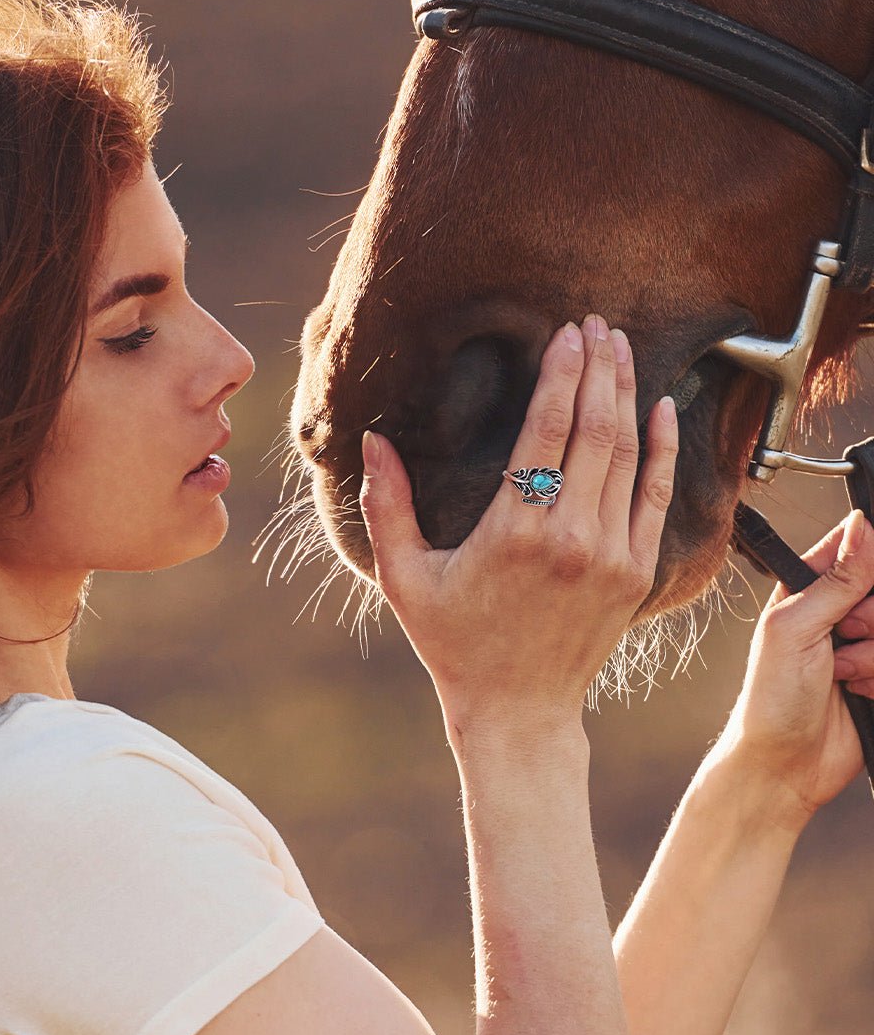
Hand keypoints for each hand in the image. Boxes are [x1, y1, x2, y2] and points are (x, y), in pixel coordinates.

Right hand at [358, 315, 678, 727]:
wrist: (518, 710)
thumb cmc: (454, 643)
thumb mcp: (404, 577)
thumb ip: (386, 506)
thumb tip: (372, 441)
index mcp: (513, 533)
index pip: (546, 432)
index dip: (559, 375)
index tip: (566, 333)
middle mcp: (570, 539)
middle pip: (593, 431)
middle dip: (597, 369)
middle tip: (595, 324)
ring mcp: (610, 556)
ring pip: (627, 456)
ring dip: (626, 395)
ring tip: (620, 349)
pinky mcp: (635, 573)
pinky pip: (655, 496)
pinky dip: (662, 449)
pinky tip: (662, 408)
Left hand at [709, 510, 873, 828]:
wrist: (785, 764)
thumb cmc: (771, 697)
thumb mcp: (796, 628)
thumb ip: (836, 579)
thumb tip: (862, 525)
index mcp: (811, 587)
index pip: (860, 546)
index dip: (871, 564)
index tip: (861, 594)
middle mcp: (841, 611)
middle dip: (873, 618)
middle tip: (845, 637)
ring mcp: (867, 645)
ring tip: (843, 675)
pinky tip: (859, 692)